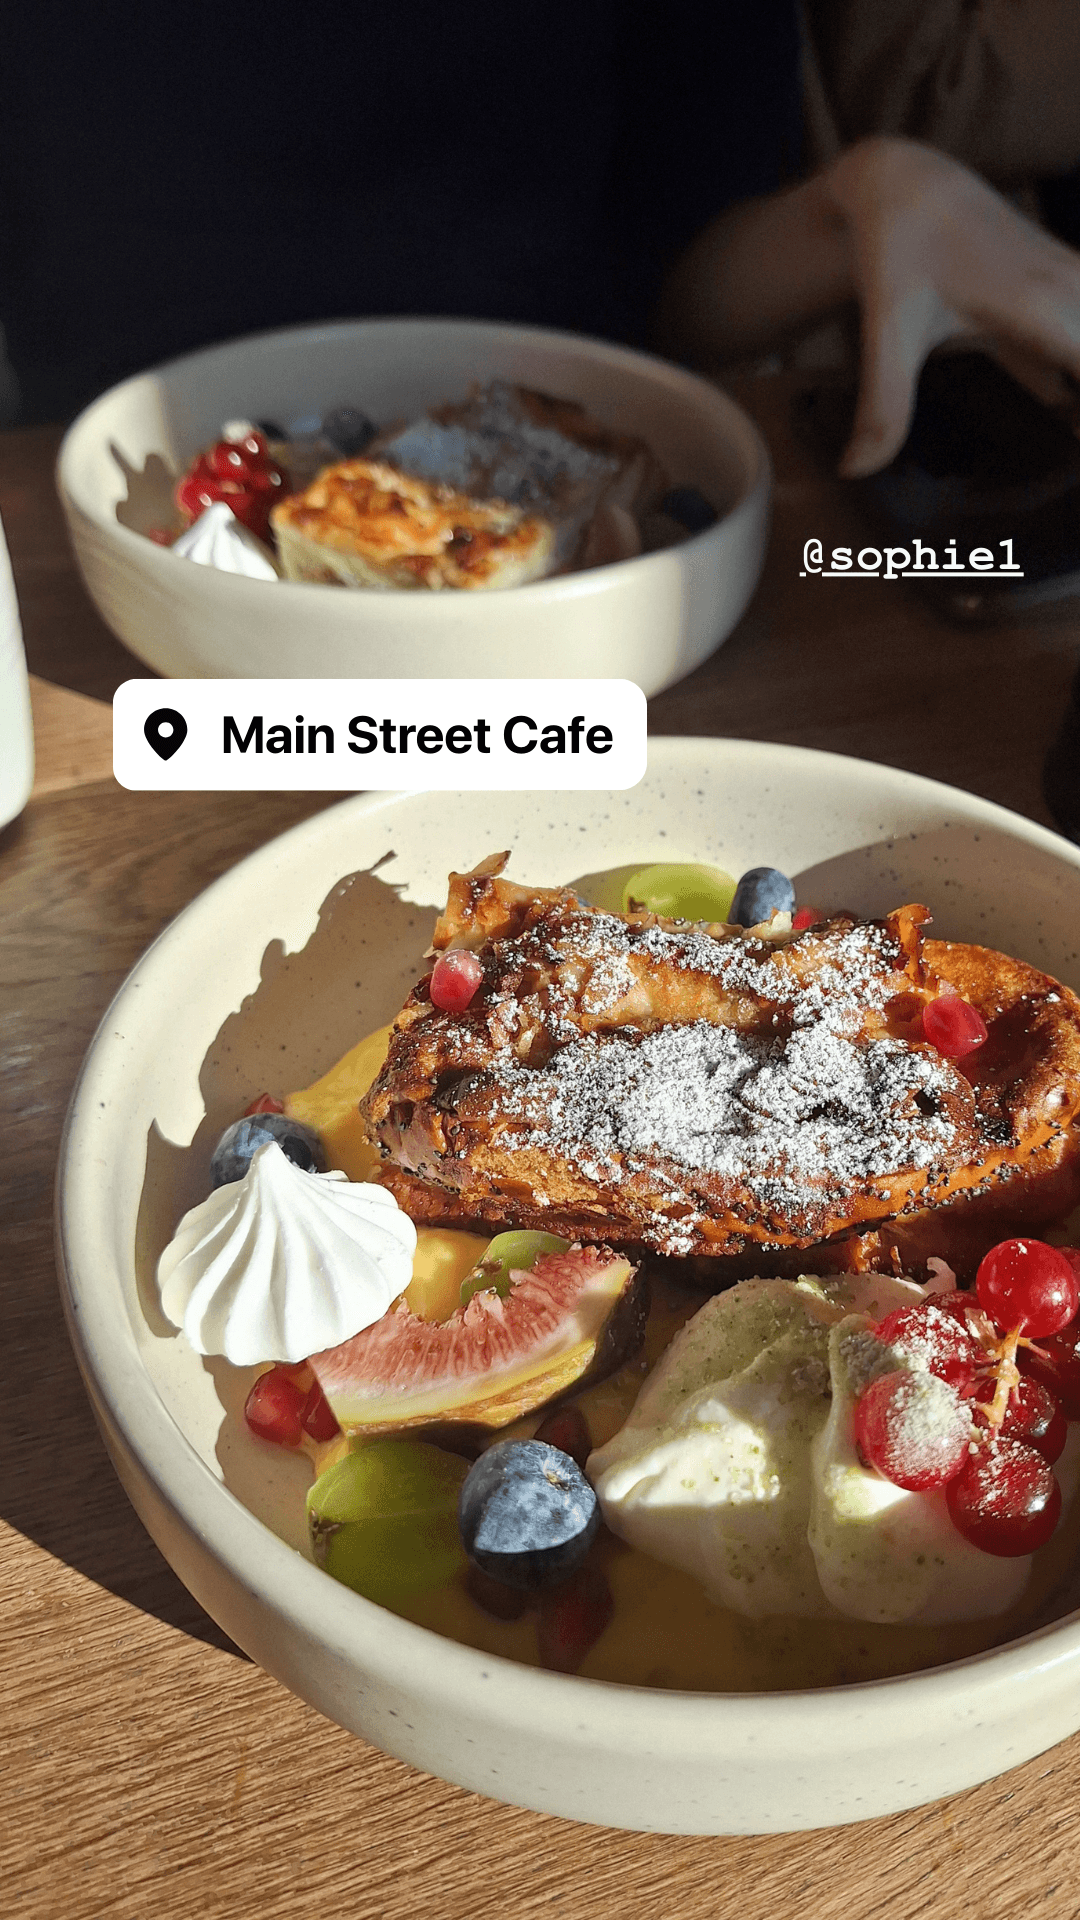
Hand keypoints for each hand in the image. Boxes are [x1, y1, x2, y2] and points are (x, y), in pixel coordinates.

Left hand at [823, 138, 1079, 474]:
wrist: (906, 184)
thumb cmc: (898, 252)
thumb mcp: (887, 333)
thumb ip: (882, 407)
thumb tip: (854, 470)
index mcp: (1044, 308)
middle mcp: (1073, 290)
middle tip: (1079, 481)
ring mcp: (1076, 282)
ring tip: (1063, 437)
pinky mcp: (1067, 285)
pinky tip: (1067, 420)